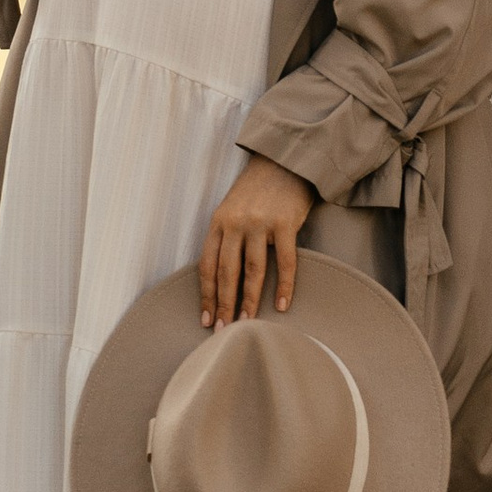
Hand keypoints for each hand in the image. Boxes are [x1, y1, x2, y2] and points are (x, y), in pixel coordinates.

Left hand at [200, 154, 312, 323]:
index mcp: (218, 222)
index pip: (207, 265)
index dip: (206, 295)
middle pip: (227, 272)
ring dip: (250, 301)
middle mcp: (236, 223)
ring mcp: (260, 223)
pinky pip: (285, 261)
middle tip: (222, 330)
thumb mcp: (231, 210)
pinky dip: (285, 286)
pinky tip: (283, 305)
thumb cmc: (257, 190)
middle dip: (224, 305)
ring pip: (253, 271)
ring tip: (247, 324)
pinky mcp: (285, 223)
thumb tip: (221, 279)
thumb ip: (225, 238)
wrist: (283, 162)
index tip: (206, 318)